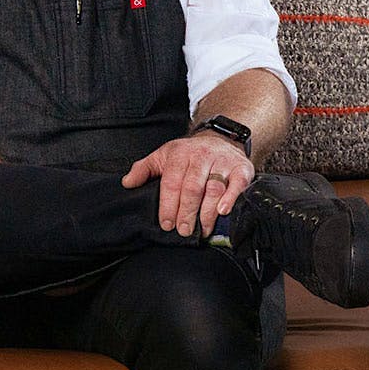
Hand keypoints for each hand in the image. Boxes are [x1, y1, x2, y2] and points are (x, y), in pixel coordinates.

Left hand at [121, 133, 255, 237]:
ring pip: (214, 189)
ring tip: (202, 230)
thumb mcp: (163, 155)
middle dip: (186, 213)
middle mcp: (201, 156)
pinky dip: (231, 199)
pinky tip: (222, 212)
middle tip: (183, 231)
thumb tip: (127, 183)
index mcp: (179, 154)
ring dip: (207, 213)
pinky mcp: (241, 168)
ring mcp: (223, 162)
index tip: (166, 224)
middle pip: (192, 188)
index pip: (172, 182)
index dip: (168, 205)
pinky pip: (238, 184)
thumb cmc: (189, 153)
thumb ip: (144, 169)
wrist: (221, 138)